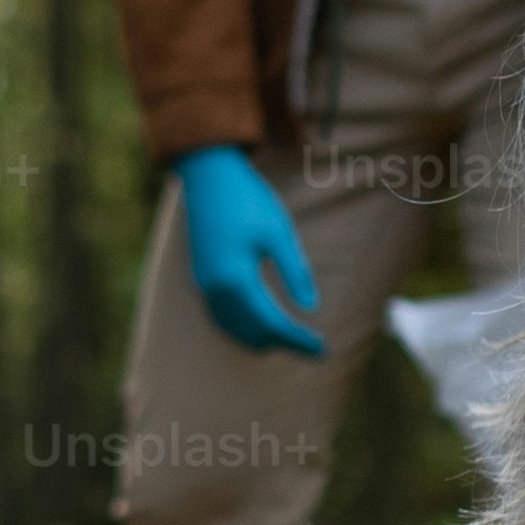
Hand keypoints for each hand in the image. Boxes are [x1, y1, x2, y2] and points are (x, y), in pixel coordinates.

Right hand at [173, 144, 324, 357]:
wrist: (208, 175)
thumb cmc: (247, 200)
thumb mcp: (278, 233)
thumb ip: (294, 272)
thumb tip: (311, 309)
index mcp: (236, 279)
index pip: (272, 324)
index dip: (298, 340)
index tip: (323, 348)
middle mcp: (215, 290)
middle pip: (253, 333)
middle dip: (284, 344)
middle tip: (315, 349)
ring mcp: (205, 286)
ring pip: (235, 330)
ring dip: (263, 340)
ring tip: (292, 341)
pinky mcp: (202, 278)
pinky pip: (222, 318)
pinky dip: (244, 329)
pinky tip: (260, 327)